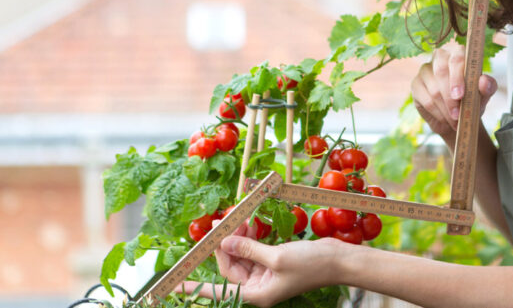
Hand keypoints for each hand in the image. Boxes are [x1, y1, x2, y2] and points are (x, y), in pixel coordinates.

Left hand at [181, 227, 344, 307]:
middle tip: (220, 222)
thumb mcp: (276, 257)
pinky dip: (249, 237)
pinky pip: (253, 250)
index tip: (175, 285)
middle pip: (229, 267)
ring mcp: (265, 275)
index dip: (196, 287)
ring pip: (240, 256)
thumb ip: (248, 250)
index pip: (219, 291)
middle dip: (224, 244)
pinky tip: (249, 224)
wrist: (338, 260)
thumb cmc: (310, 264)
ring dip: (238, 237)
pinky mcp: (273, 263)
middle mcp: (258, 287)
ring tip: (238, 218)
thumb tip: (225, 243)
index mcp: (256, 294)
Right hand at [410, 42, 496, 143]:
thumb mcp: (484, 94)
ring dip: (446, 109)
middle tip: (457, 114)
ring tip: (456, 121)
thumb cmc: (472, 99)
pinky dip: (438, 113)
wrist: (457, 116)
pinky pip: (426, 100)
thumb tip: (484, 81)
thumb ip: (488, 86)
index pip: (456, 58)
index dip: (458, 77)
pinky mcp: (416, 84)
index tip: (460, 96)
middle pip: (441, 72)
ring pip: (434, 90)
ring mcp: (425, 70)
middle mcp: (440, 57)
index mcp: (458, 53)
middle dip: (450, 96)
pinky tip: (446, 119)